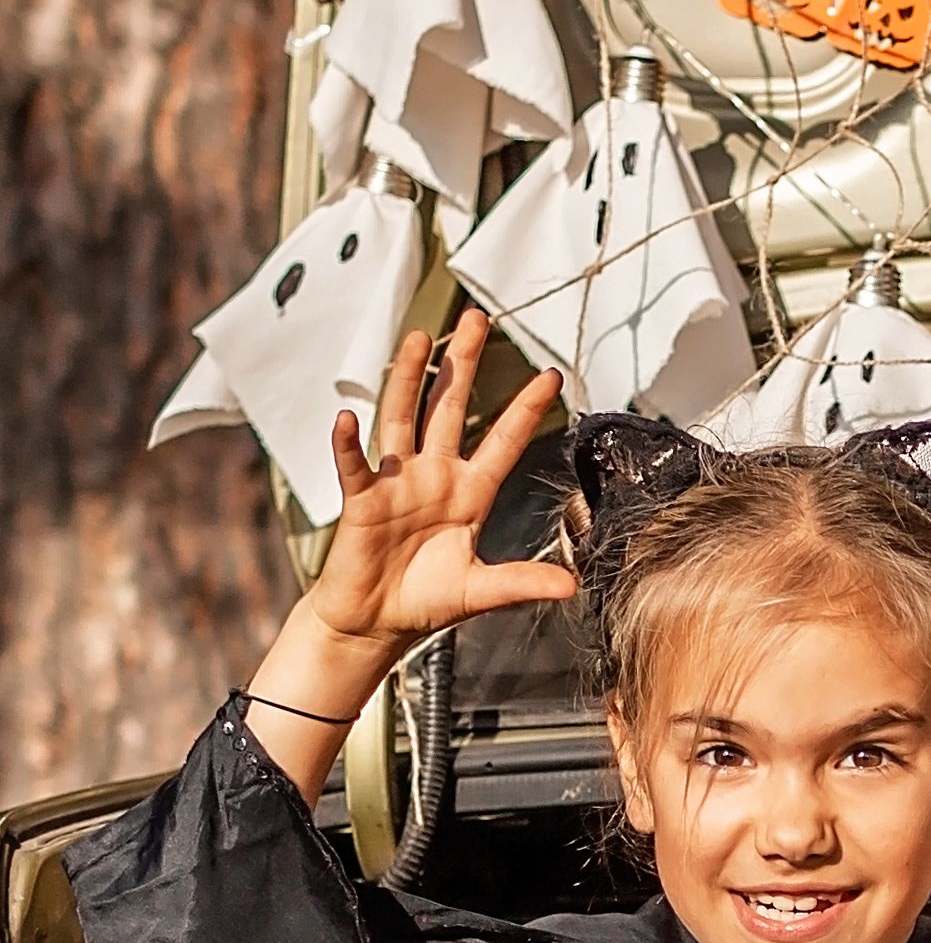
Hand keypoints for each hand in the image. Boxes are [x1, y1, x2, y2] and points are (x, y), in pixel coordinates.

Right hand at [240, 311, 573, 808]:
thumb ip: (521, 582)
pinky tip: (347, 418)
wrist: (376, 623)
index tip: (550, 376)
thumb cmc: (424, 601)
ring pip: (403, 417)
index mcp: (468, 494)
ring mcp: (396, 482)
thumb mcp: (481, 591)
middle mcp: (434, 476)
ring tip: (419, 339)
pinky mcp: (362, 499)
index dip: (524, 410)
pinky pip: (354, 465)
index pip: (502, 441)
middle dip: (462, 365)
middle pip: (450, 409)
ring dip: (410, 379)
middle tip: (475, 320)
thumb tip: (571, 586)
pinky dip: (348, 444)